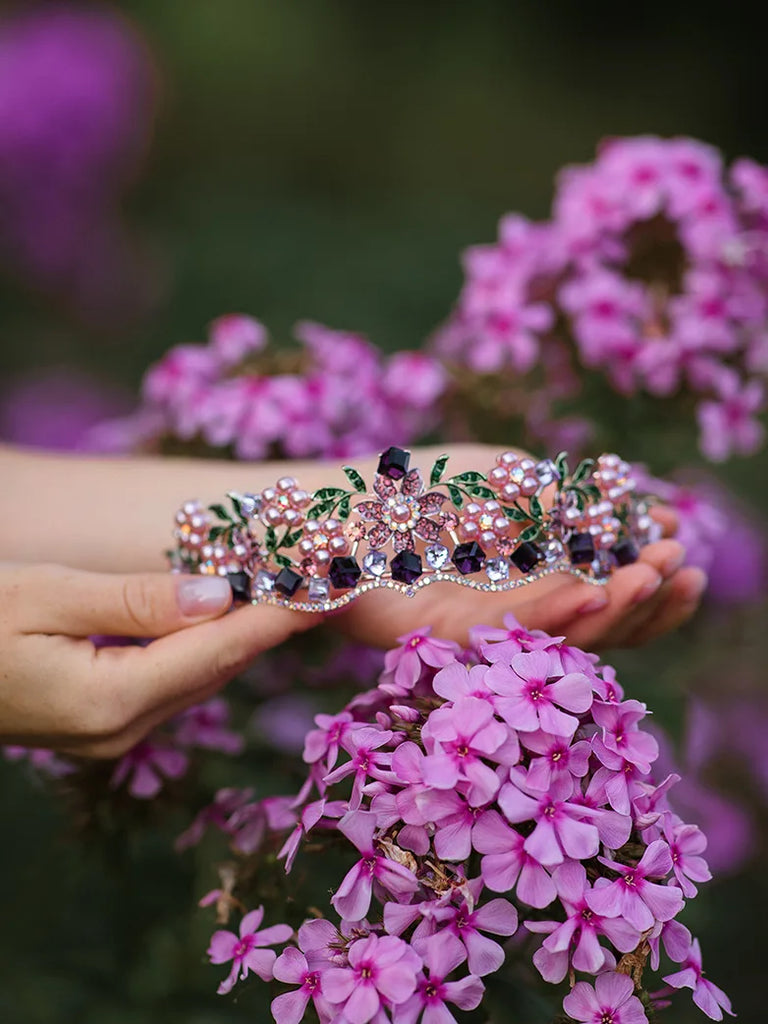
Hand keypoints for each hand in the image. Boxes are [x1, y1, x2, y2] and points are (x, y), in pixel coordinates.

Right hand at [0, 563, 316, 757]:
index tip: (328, 587)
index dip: (277, 616)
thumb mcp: (46, 595)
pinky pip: (173, 683)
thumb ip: (136, 600)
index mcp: (111, 699)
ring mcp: (111, 735)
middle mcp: (121, 730)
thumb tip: (217, 597)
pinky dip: (206, 649)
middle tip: (323, 581)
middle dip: (272, 624)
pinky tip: (228, 619)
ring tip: (292, 593)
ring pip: (200, 677)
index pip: (217, 649)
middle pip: (217, 667)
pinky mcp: (102, 726)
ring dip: (244, 635)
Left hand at [329, 443, 706, 651]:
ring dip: (612, 608)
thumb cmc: (421, 487)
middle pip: (596, 623)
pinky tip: (592, 593)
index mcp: (536, 579)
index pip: (609, 593)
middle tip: (680, 568)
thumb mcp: (509, 480)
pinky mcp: (443, 638)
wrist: (334, 503)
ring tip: (651, 577)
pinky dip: (552, 615)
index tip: (685, 550)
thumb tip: (652, 512)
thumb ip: (570, 503)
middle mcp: (515, 611)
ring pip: (560, 636)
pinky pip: (507, 631)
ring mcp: (482, 628)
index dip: (651, 580)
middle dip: (644, 597)